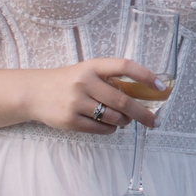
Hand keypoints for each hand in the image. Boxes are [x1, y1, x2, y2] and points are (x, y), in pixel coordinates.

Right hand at [25, 57, 160, 133]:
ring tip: (124, 120)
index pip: (124, 66)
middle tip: (155, 121)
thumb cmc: (68, 82)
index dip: (145, 75)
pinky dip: (111, 129)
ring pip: (114, 118)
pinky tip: (109, 125)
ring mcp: (77, 102)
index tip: (161, 86)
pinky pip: (102, 129)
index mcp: (93, 66)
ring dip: (124, 121)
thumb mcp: (87, 72)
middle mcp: (85, 82)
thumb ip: (110, 80)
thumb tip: (144, 96)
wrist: (34, 93)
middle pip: (123, 101)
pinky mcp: (71, 120)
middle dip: (143, 113)